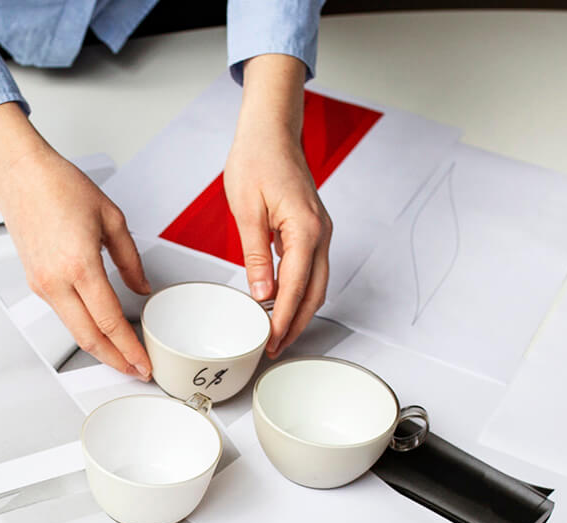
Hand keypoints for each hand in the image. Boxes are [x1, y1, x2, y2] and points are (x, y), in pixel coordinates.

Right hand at [0, 104, 151, 377]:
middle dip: (115, 361)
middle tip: (135, 370)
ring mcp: (43, 286)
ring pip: (75, 331)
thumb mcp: (111, 218)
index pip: (110, 320)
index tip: (143, 362)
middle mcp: (56, 281)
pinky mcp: (36, 285)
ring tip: (122, 355)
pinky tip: (100, 330)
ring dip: (100, 348)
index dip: (129, 348)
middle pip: (90, 338)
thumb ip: (130, 260)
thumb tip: (141, 288)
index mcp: (79, 264)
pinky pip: (65, 316)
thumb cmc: (59, 187)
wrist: (21, 177)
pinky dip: (85, 329)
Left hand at [225, 56, 331, 357]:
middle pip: (314, 293)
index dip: (283, 321)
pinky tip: (282, 304)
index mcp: (305, 229)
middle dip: (296, 325)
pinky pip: (312, 269)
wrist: (271, 130)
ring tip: (278, 334)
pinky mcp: (314, 229)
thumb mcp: (246, 211)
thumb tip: (262, 294)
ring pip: (317, 284)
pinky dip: (301, 292)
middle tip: (274, 349)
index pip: (296, 288)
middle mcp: (320, 233)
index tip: (270, 342)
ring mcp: (321, 231)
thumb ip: (255, 256)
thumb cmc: (256, 159)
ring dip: (300, 311)